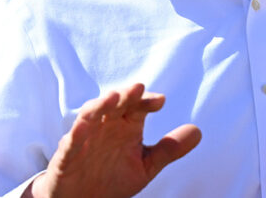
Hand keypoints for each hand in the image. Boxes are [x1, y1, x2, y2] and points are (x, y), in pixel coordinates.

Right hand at [25, 83, 200, 197]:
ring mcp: (85, 139)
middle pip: (115, 104)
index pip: (138, 107)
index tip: (160, 101)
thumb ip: (169, 149)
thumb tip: (198, 131)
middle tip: (138, 88)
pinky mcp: (67, 156)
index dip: (147, 101)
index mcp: (126, 126)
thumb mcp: (146, 165)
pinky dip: (77, 133)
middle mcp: (106, 126)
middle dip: (126, 95)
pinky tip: (84, 125)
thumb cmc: (114, 178)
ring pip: (91, 116)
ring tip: (113, 97)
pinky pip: (71, 143)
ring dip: (101, 105)